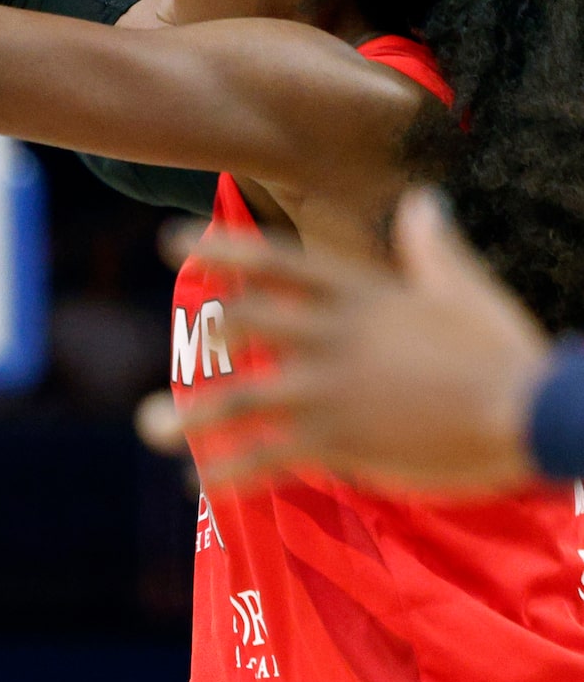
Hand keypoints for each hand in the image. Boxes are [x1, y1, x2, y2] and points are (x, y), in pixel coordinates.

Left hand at [135, 191, 551, 493]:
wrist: (532, 412)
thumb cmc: (505, 352)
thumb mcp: (467, 289)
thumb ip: (432, 247)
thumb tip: (423, 201)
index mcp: (363, 296)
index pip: (278, 264)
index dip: (222, 251)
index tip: (173, 242)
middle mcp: (335, 337)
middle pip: (249, 324)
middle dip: (212, 331)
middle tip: (192, 339)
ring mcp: (331, 391)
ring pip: (242, 398)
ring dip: (192, 413)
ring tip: (148, 425)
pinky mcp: (339, 443)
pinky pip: (266, 458)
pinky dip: (228, 471)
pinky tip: (199, 481)